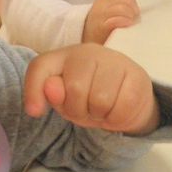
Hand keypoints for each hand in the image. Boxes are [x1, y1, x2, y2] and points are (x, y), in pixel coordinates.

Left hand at [23, 43, 159, 134]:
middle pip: (74, 90)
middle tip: (86, 109)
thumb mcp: (63, 99)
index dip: (34, 91)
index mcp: (64, 55)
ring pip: (100, 101)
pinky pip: (121, 109)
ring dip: (99, 115)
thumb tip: (42, 99)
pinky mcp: (138, 76)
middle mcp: (89, 51)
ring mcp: (116, 60)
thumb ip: (50, 95)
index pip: (41, 67)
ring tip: (101, 109)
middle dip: (78, 110)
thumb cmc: (88, 96)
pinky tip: (117, 110)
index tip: (35, 112)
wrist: (127, 98)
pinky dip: (116, 119)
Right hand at [82, 0, 139, 44]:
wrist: (86, 41)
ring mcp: (100, 15)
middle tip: (134, 16)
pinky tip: (126, 25)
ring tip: (130, 22)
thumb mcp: (108, 8)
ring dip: (130, 15)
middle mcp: (101, 4)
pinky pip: (117, 20)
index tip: (132, 6)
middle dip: (133, 7)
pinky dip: (125, 21)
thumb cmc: (101, 26)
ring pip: (122, 7)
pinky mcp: (101, 27)